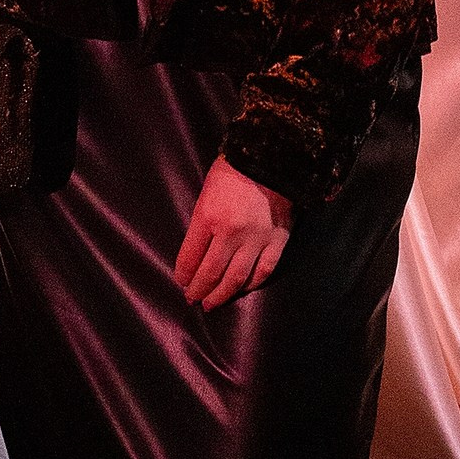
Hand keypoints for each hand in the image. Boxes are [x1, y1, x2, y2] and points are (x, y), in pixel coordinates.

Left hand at [174, 156, 291, 310]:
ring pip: (236, 278)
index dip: (183, 275)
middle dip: (198, 290)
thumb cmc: (234, 167)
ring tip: (212, 303)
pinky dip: (251, 285)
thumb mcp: (207, 190)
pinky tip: (242, 289)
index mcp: (209, 216)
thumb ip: (202, 221)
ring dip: (222, 295)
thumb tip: (197, 251)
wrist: (274, 155)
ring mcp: (257, 239)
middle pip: (210, 273)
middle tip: (192, 298)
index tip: (181, 281)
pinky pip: (263, 271)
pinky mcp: (278, 240)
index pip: (190, 257)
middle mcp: (232, 232)